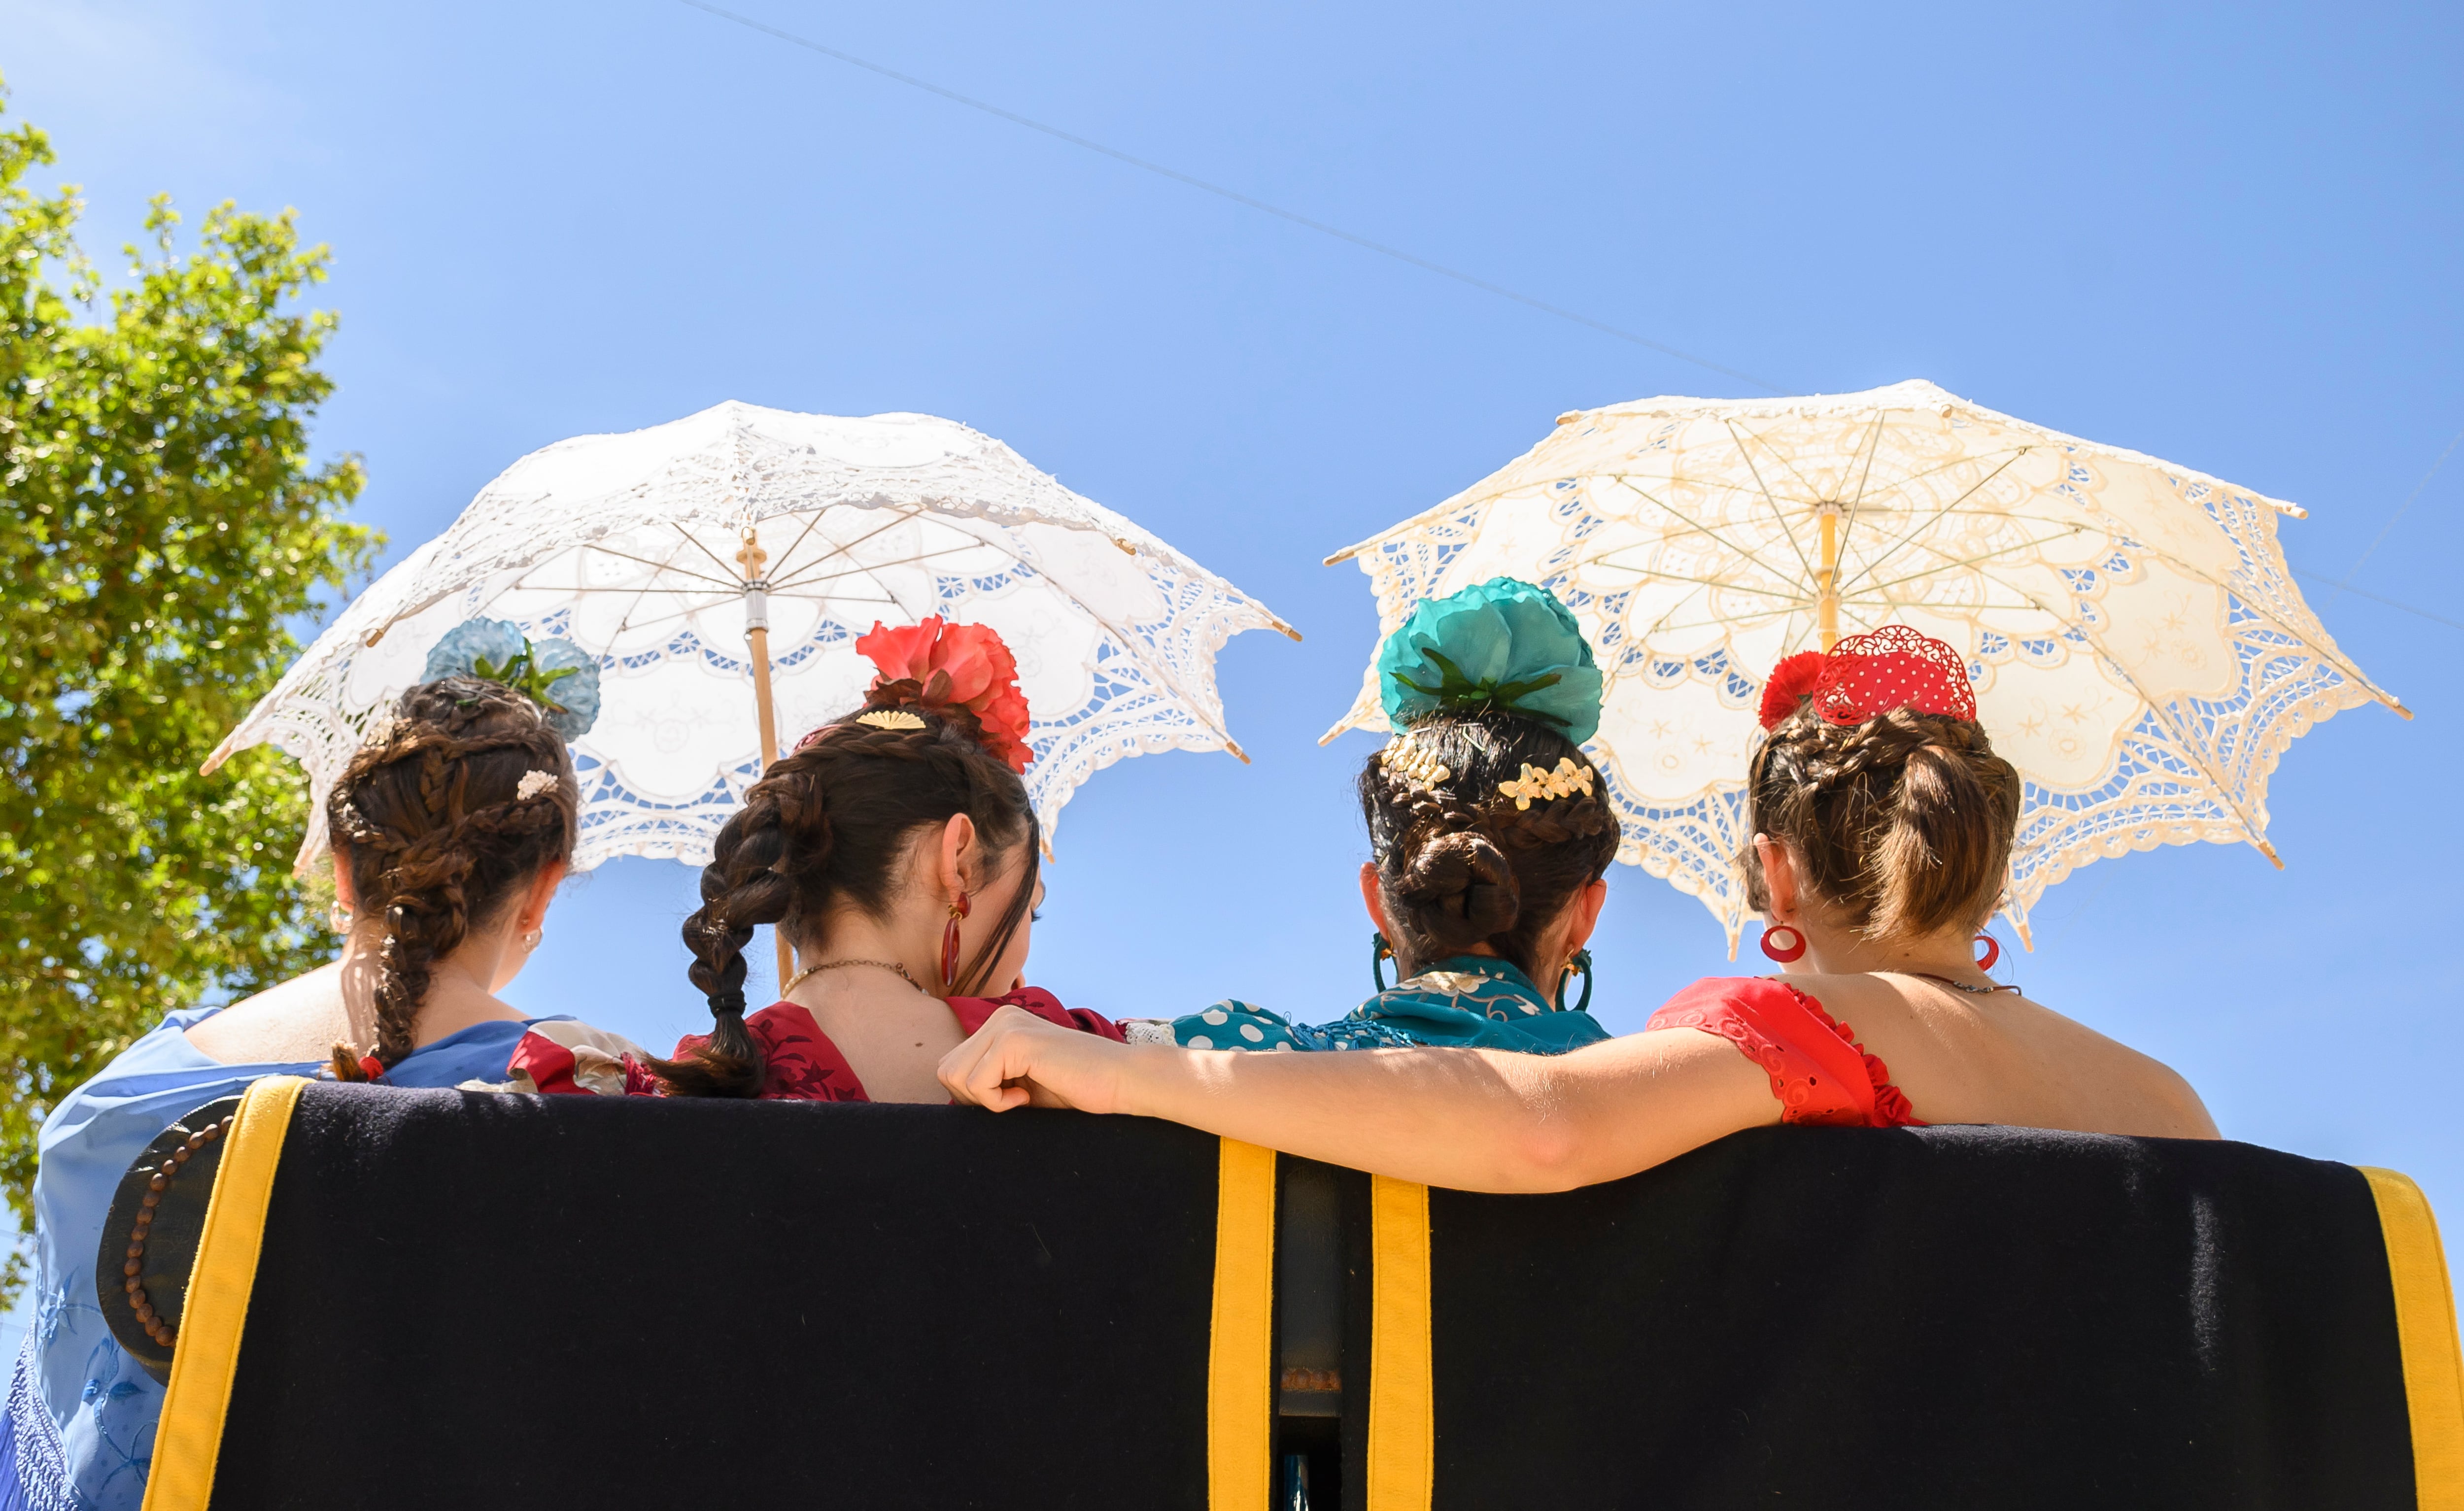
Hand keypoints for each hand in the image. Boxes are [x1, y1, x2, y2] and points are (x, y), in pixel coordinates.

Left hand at [938, 1004, 1131, 1113]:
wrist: (1120, 1082)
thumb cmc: (1076, 1088)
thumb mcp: (1021, 1082)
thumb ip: (989, 1078)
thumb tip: (948, 1096)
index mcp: (1000, 1024)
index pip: (952, 1065)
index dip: (974, 1095)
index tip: (1012, 1098)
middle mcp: (999, 1017)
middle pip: (946, 1070)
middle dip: (974, 1098)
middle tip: (1015, 1100)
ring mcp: (1006, 1025)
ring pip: (955, 1076)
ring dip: (985, 1100)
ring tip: (1023, 1097)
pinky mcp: (1015, 1040)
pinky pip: (977, 1084)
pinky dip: (998, 1103)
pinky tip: (1028, 1097)